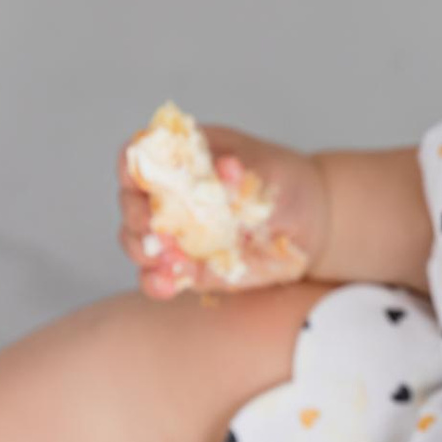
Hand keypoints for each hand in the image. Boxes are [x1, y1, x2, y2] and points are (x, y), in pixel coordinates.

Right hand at [116, 124, 328, 299]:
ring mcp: (175, 232)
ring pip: (136, 242)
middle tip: (157, 232)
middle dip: (136, 218)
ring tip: (167, 261)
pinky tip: (169, 285)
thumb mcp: (271, 172)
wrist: (312, 224)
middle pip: (130, 202)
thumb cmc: (286, 184)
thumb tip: (224, 169)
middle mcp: (169, 194)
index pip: (140, 156)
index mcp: (184, 158)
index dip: (132, 169)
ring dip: (143, 252)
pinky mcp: (187, 267)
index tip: (142, 186)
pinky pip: (158, 276)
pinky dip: (157, 282)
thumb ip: (244, 172)